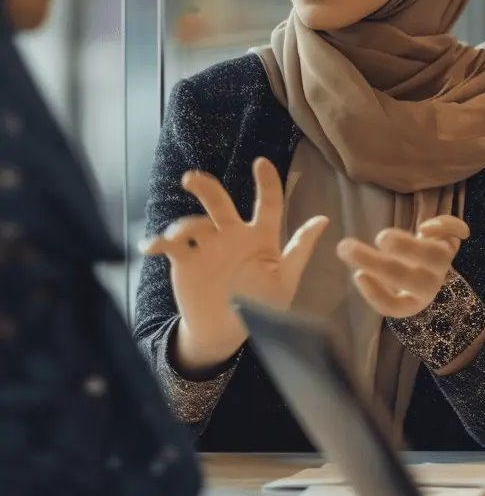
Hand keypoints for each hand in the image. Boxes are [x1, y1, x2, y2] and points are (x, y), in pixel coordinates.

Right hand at [141, 157, 328, 318]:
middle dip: (206, 187)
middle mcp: (232, 235)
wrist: (227, 332)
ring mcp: (208, 247)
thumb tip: (324, 219)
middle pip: (219, 202)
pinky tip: (149, 246)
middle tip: (191, 179)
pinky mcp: (186, 262)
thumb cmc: (261, 305)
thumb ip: (300, 249)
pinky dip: (157, 242)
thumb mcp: (285, 280)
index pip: (267, 203)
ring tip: (177, 235)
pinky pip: (170, 247)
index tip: (261, 163)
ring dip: (184, 225)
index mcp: (260, 237)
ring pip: (194, 223)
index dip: (266, 182)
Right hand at [335, 216, 468, 317]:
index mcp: (412, 301)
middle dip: (378, 264)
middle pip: (409, 280)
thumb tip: (361, 275)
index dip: (376, 294)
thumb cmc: (402, 275)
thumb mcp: (387, 286)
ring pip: (435, 256)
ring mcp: (443, 262)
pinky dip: (445, 227)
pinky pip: (456, 233)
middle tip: (347, 248)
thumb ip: (373, 280)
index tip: (357, 275)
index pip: (394, 305)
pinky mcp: (450, 240)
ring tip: (383, 238)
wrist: (433, 266)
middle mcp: (429, 284)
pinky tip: (423, 227)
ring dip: (409, 246)